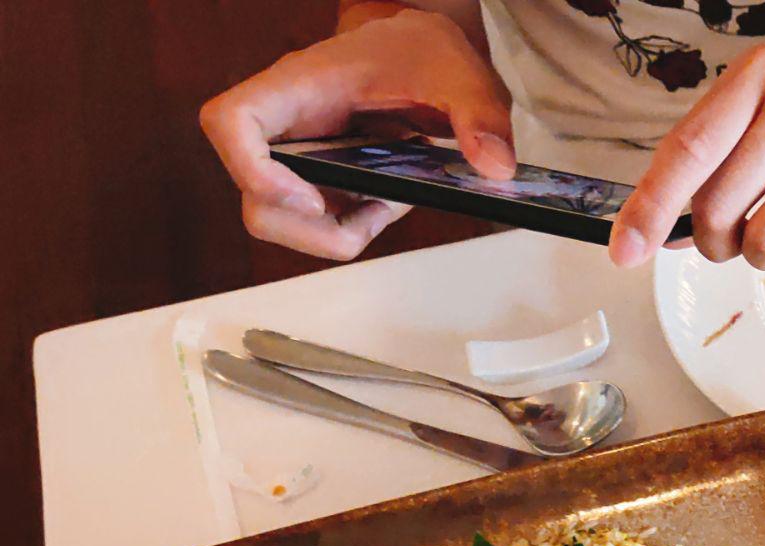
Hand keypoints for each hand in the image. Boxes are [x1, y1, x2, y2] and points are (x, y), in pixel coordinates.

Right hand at [200, 9, 515, 260]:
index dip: (252, 170)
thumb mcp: (459, 73)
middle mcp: (286, 127)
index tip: (308, 196)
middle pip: (253, 199)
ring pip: (279, 222)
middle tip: (369, 215)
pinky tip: (388, 204)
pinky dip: (351, 230)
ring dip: (335, 234)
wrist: (418, 51)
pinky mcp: (318, 181)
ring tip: (387, 204)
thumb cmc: (418, 51)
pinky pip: (315, 225)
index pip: (228, 122)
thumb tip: (495, 166)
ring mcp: (297, 159)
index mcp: (297, 87)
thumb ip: (479, 115)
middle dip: (308, 229)